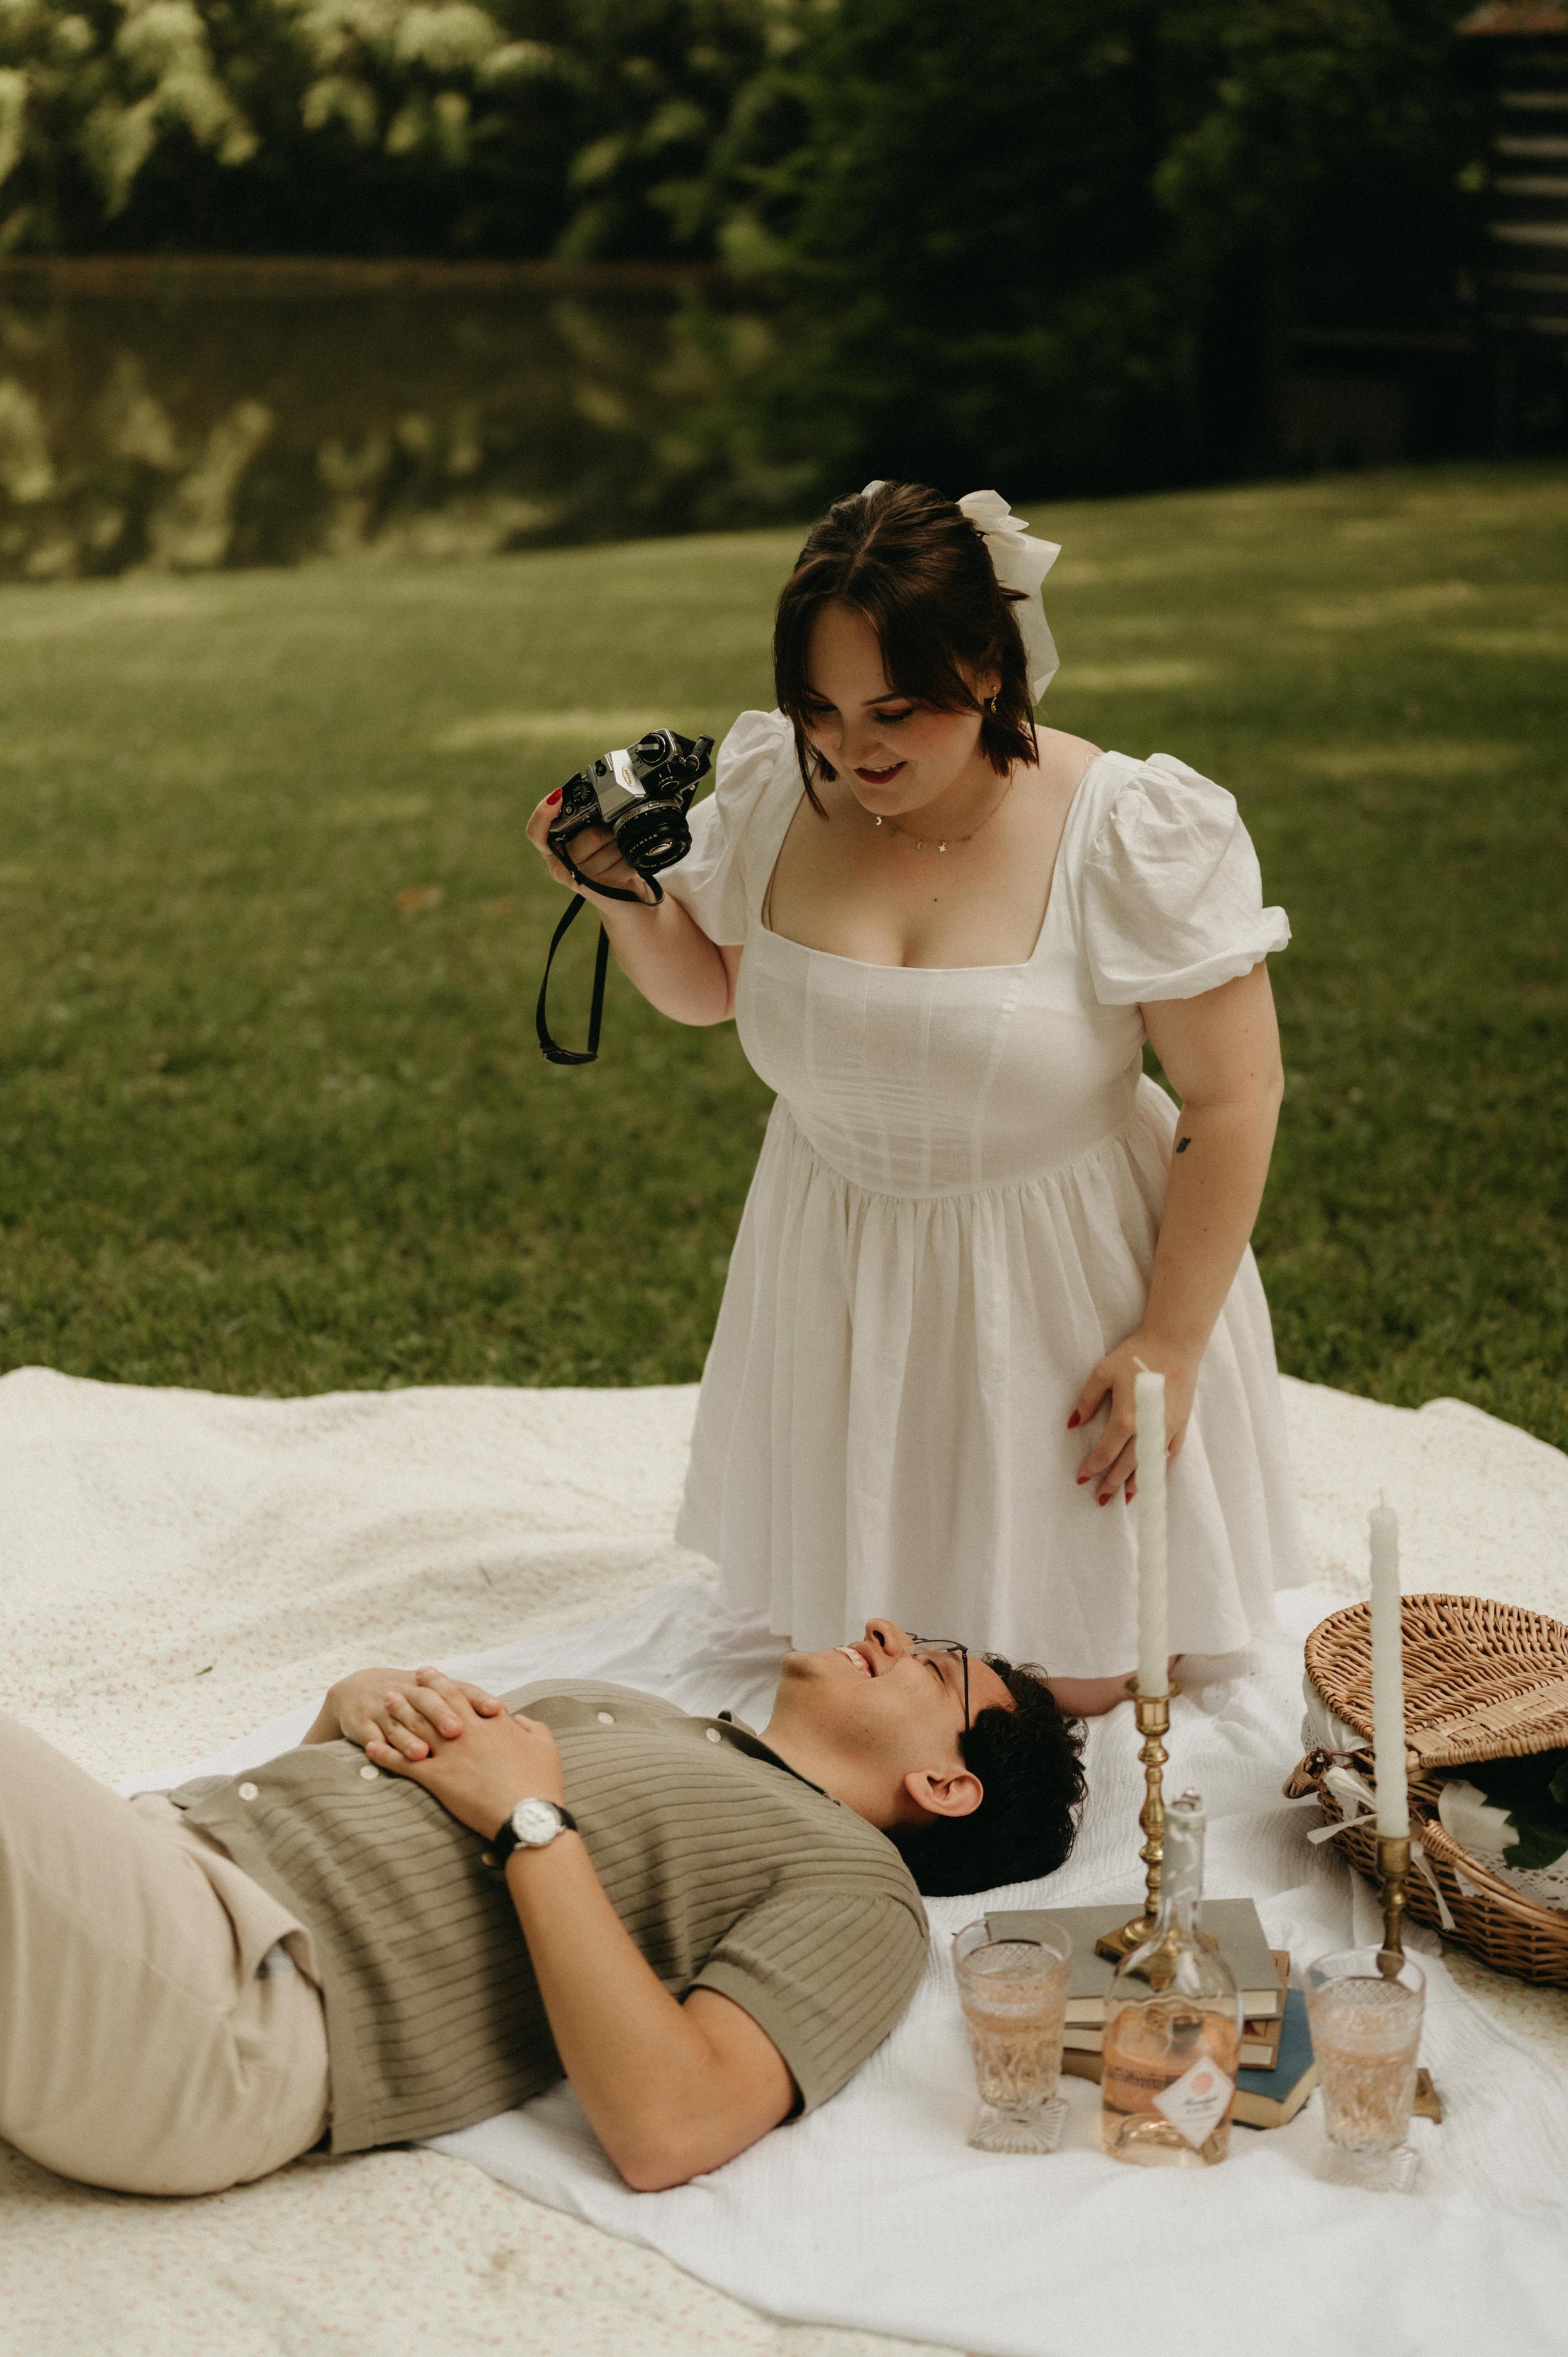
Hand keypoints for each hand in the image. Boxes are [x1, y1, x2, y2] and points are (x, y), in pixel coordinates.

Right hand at [314, 1665, 504, 1759]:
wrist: (358, 1690)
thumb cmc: (414, 1701)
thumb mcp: (440, 1698)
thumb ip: (473, 1710)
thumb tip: (515, 1722)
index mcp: (435, 1689)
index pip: (461, 1690)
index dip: (479, 1699)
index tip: (499, 1711)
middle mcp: (411, 1693)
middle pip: (429, 1701)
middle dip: (443, 1715)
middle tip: (459, 1731)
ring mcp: (385, 1707)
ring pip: (400, 1722)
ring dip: (410, 1737)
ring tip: (423, 1753)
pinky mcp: (363, 1723)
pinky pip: (371, 1735)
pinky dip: (378, 1745)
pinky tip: (382, 1754)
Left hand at [364, 1689, 565, 1838]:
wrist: (527, 1816)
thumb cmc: (541, 1784)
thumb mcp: (546, 1747)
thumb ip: (533, 1727)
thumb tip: (518, 1718)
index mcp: (494, 1724)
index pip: (466, 1696)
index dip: (446, 1683)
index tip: (430, 1674)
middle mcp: (469, 1733)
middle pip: (438, 1704)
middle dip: (421, 1689)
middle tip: (407, 1679)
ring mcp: (451, 1755)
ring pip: (418, 1727)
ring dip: (399, 1712)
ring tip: (385, 1702)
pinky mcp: (438, 1779)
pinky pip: (405, 1763)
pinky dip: (386, 1754)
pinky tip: (370, 1747)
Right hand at [524, 795, 654, 904]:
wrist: (621, 897)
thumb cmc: (604, 858)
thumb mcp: (591, 834)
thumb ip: (586, 817)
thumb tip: (598, 792)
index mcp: (552, 848)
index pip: (536, 832)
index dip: (543, 813)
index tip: (557, 796)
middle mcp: (561, 866)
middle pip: (592, 835)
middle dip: (611, 830)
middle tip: (612, 835)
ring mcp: (578, 879)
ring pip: (612, 847)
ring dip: (623, 845)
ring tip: (618, 852)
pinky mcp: (598, 890)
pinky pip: (623, 863)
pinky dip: (631, 860)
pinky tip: (625, 864)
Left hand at [1069, 1332, 1197, 1505]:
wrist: (1174, 1343)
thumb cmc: (1136, 1354)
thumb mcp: (1102, 1372)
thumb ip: (1087, 1400)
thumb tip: (1073, 1424)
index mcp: (1125, 1418)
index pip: (1105, 1453)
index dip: (1093, 1468)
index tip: (1082, 1479)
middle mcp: (1147, 1429)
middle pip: (1127, 1466)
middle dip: (1113, 1484)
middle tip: (1101, 1499)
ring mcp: (1167, 1429)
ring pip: (1150, 1465)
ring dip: (1137, 1483)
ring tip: (1126, 1498)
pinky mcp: (1181, 1424)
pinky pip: (1170, 1454)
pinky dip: (1160, 1468)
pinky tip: (1153, 1476)